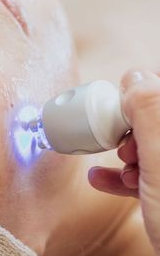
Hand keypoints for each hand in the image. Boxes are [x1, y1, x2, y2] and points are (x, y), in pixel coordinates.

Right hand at [89, 70, 159, 255]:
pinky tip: (100, 180)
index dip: (143, 96)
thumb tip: (133, 75)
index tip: (123, 108)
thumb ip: (149, 113)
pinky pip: (146, 172)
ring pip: (151, 147)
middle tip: (125, 149)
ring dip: (126, 155)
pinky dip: (122, 175)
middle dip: (134, 132)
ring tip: (119, 170)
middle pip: (156, 122)